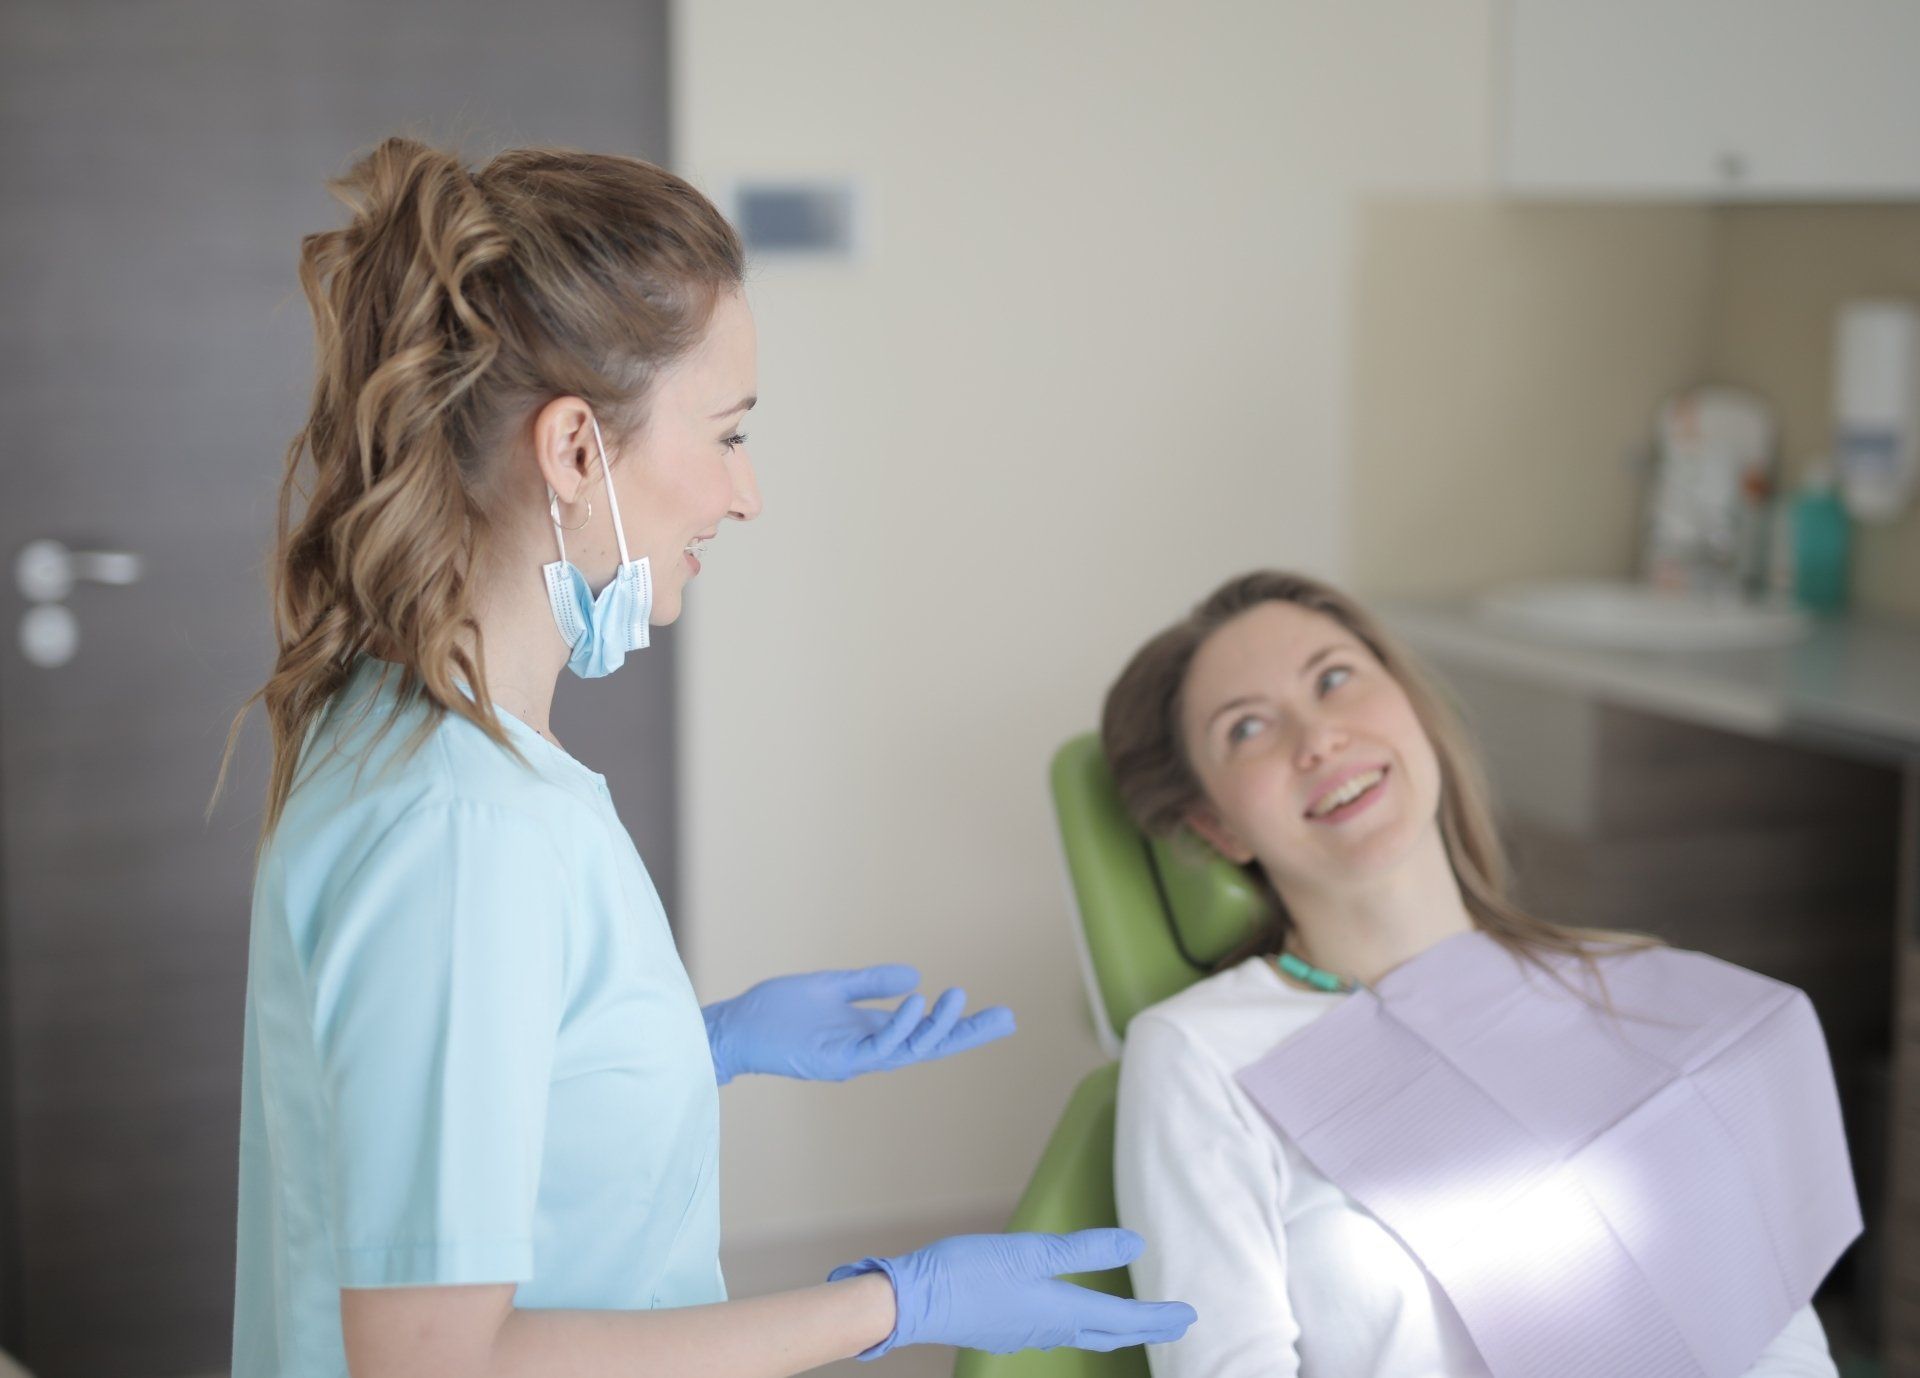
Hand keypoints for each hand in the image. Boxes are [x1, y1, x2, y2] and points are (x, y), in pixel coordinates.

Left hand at [702, 965, 1015, 1085]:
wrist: (735, 1026)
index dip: (960, 1026)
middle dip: (967, 1034)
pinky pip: (877, 1048)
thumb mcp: (832, 987)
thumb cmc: (776, 1010)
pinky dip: (901, 1027)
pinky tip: (917, 1002)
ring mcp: (853, 1058)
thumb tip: (916, 976)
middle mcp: (869, 1050)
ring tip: (960, 998)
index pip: (925, 1032)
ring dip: (936, 1026)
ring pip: (909, 1049)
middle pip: (929, 1046)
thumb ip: (870, 982)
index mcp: (871, 1033)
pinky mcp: (834, 1060)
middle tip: (1007, 1018)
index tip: (998, 1015)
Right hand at [827, 1228, 1195, 1356]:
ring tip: (1133, 1318)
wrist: (914, 1300)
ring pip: (1085, 1333)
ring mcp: (1027, 1333)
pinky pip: (1059, 1330)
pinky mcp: (1006, 1329)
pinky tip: (1072, 1312)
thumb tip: (1136, 1246)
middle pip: (1109, 1332)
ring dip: (1115, 1327)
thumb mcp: (1032, 1251)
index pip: (1124, 1319)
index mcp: (1062, 1311)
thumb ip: (1084, 1248)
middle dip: (1145, 1327)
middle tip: (1175, 1322)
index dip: (1160, 1317)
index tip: (1190, 1316)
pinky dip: (1083, 1323)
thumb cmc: (969, 1272)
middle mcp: (1050, 1329)